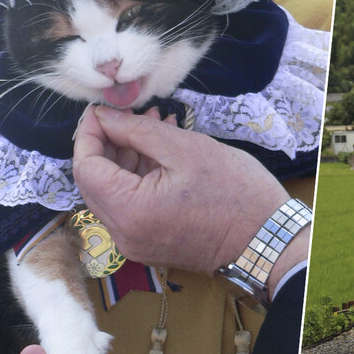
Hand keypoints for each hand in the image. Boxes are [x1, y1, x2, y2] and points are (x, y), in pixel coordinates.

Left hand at [72, 105, 290, 275]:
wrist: (268, 239)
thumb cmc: (235, 192)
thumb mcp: (186, 149)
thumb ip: (137, 130)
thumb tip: (104, 118)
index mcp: (130, 211)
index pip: (86, 168)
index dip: (89, 133)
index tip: (103, 109)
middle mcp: (124, 234)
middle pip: (95, 183)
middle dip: (108, 144)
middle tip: (133, 115)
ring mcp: (137, 243)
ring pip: (114, 193)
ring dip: (127, 158)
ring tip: (156, 126)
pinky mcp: (151, 244)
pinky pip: (132, 206)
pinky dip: (140, 178)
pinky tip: (162, 152)